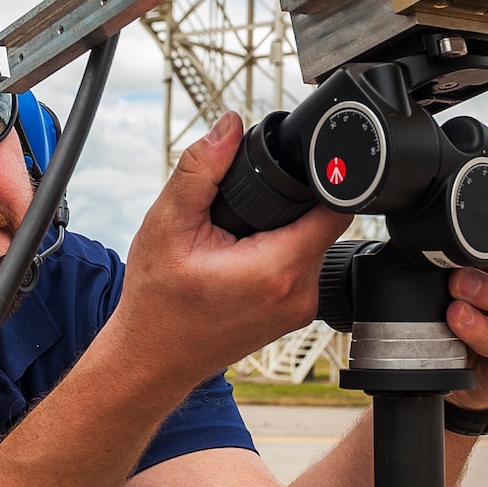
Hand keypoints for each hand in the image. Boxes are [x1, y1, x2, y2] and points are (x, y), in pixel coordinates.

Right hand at [113, 111, 350, 384]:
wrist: (151, 359)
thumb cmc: (156, 303)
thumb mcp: (168, 226)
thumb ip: (200, 170)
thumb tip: (228, 127)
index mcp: (278, 269)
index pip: (336, 206)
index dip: (323, 177)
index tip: (297, 165)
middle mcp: (300, 293)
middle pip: (326, 222)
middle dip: (296, 200)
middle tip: (252, 200)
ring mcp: (300, 309)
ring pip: (315, 243)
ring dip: (288, 226)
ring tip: (243, 229)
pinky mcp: (294, 315)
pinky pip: (303, 266)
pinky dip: (282, 250)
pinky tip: (245, 252)